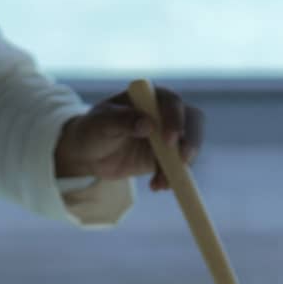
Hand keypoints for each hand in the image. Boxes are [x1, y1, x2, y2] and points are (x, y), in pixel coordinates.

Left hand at [54, 86, 203, 191]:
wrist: (90, 154)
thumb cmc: (93, 129)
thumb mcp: (101, 123)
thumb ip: (122, 120)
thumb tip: (147, 124)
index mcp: (149, 97)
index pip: (171, 102)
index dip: (175, 119)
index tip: (168, 140)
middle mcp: (164, 113)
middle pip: (192, 121)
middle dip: (191, 141)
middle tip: (183, 161)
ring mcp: (168, 136)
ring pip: (188, 147)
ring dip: (180, 166)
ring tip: (161, 183)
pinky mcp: (166, 158)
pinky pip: (178, 168)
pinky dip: (171, 178)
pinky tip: (156, 186)